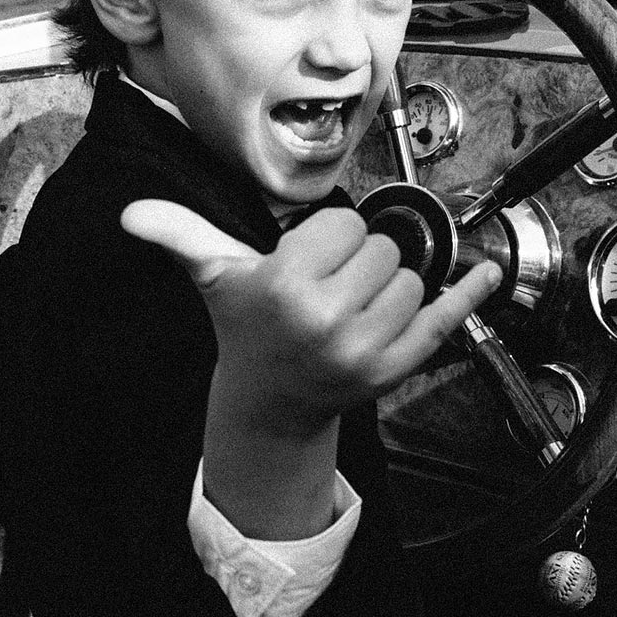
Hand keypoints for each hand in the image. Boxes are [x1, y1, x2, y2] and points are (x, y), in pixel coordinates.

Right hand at [123, 200, 501, 438]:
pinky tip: (485, 275)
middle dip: (360, 259)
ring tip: (353, 304)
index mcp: (285, 286)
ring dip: (388, 285)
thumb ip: (180, 235)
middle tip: (330, 285)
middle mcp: (326, 319)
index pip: (343, 224)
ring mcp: (364, 349)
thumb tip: (131, 213)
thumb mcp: (216, 277)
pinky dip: (468, 296)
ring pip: (409, 281)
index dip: (329, 236)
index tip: (309, 258)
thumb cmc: (247, 327)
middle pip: (381, 249)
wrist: (269, 402)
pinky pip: (443, 321)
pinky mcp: (393, 371)